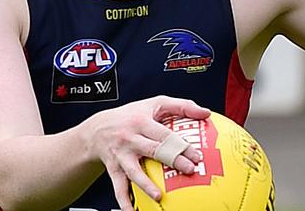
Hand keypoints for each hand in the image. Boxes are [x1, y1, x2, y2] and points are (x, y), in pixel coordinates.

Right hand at [85, 96, 209, 210]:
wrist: (98, 129)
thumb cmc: (132, 115)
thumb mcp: (155, 103)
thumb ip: (181, 105)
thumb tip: (205, 112)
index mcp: (142, 122)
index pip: (165, 134)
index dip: (181, 145)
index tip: (197, 155)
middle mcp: (130, 138)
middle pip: (153, 151)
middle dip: (172, 161)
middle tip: (189, 170)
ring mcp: (121, 155)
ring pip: (134, 172)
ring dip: (146, 185)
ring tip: (159, 196)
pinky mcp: (114, 169)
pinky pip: (119, 187)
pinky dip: (124, 201)